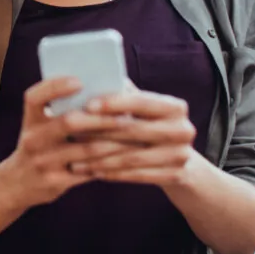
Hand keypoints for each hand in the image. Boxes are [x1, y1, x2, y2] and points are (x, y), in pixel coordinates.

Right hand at [0, 77, 127, 208]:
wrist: (18, 183)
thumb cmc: (40, 145)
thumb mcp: (39, 125)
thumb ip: (60, 109)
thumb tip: (102, 90)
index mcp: (30, 119)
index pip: (36, 97)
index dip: (56, 87)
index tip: (80, 81)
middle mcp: (33, 139)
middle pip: (68, 122)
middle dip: (101, 118)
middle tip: (126, 115)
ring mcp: (43, 162)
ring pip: (85, 149)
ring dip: (114, 142)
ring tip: (135, 136)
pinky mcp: (55, 181)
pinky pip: (88, 171)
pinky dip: (109, 163)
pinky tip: (125, 157)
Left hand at [69, 84, 197, 187]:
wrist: (180, 160)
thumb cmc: (150, 126)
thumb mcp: (143, 110)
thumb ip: (123, 95)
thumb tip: (91, 77)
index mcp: (175, 107)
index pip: (141, 102)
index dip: (114, 103)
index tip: (88, 105)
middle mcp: (183, 130)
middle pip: (134, 130)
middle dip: (100, 131)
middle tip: (71, 133)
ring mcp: (181, 155)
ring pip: (131, 157)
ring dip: (99, 157)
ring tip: (74, 157)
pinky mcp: (175, 176)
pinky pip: (135, 175)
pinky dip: (111, 173)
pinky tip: (91, 171)